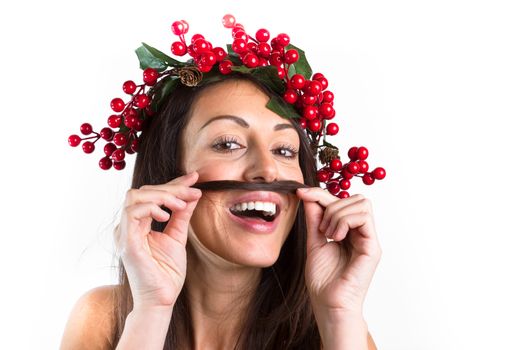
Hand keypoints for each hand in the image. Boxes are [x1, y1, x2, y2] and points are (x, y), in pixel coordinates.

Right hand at [114, 171, 201, 308]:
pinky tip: (166, 216)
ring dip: (162, 196)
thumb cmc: (167, 273)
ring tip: (181, 204)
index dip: (173, 183)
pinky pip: (132, 213)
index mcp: (138, 224)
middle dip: (171, 187)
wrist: (161, 300)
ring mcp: (124, 233)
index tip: (194, 177)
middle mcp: (128, 226)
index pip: (153, 194)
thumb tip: (193, 194)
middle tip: (193, 190)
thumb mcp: (178, 237)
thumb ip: (182, 215)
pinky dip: (151, 208)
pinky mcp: (126, 242)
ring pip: (135, 196)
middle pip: (143, 191)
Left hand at [296, 188, 381, 316]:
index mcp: (350, 232)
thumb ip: (314, 219)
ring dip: (338, 214)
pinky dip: (345, 221)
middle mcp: (362, 233)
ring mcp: (368, 239)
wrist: (328, 304)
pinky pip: (364, 217)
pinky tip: (336, 237)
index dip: (321, 193)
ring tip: (329, 235)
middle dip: (332, 205)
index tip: (301, 192)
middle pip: (355, 198)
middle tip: (322, 228)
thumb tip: (308, 195)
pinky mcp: (372, 247)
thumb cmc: (323, 280)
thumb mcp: (314, 241)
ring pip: (361, 203)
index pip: (341, 200)